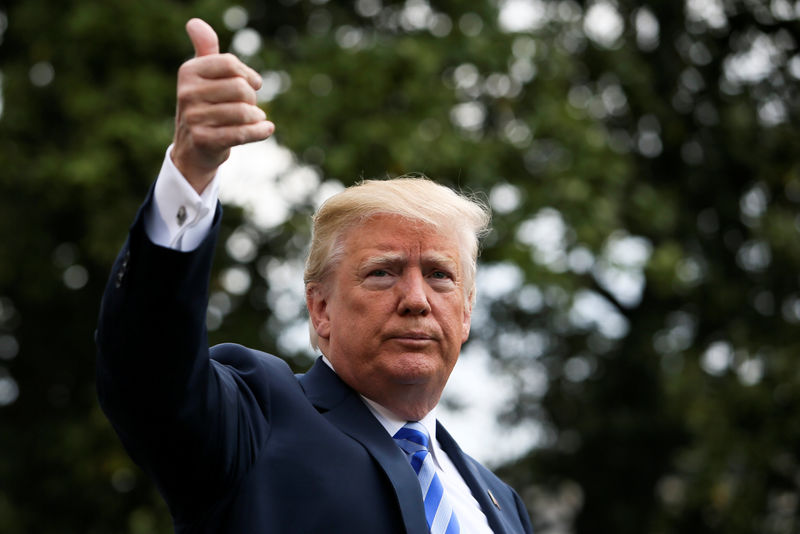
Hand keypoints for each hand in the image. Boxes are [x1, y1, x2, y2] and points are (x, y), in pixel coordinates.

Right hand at [171, 18, 274, 192]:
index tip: (254, 83)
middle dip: (252, 98)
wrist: (193, 148)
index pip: (230, 64)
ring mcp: (194, 118)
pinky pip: (243, 133)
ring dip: (256, 116)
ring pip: (244, 112)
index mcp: (189, 72)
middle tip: (249, 106)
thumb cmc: (206, 106)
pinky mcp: (204, 140)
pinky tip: (267, 129)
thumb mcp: (202, 76)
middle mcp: (187, 93)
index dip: (248, 74)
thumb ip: (205, 50)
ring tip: (254, 118)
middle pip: (240, 88)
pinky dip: (261, 131)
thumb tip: (195, 23)